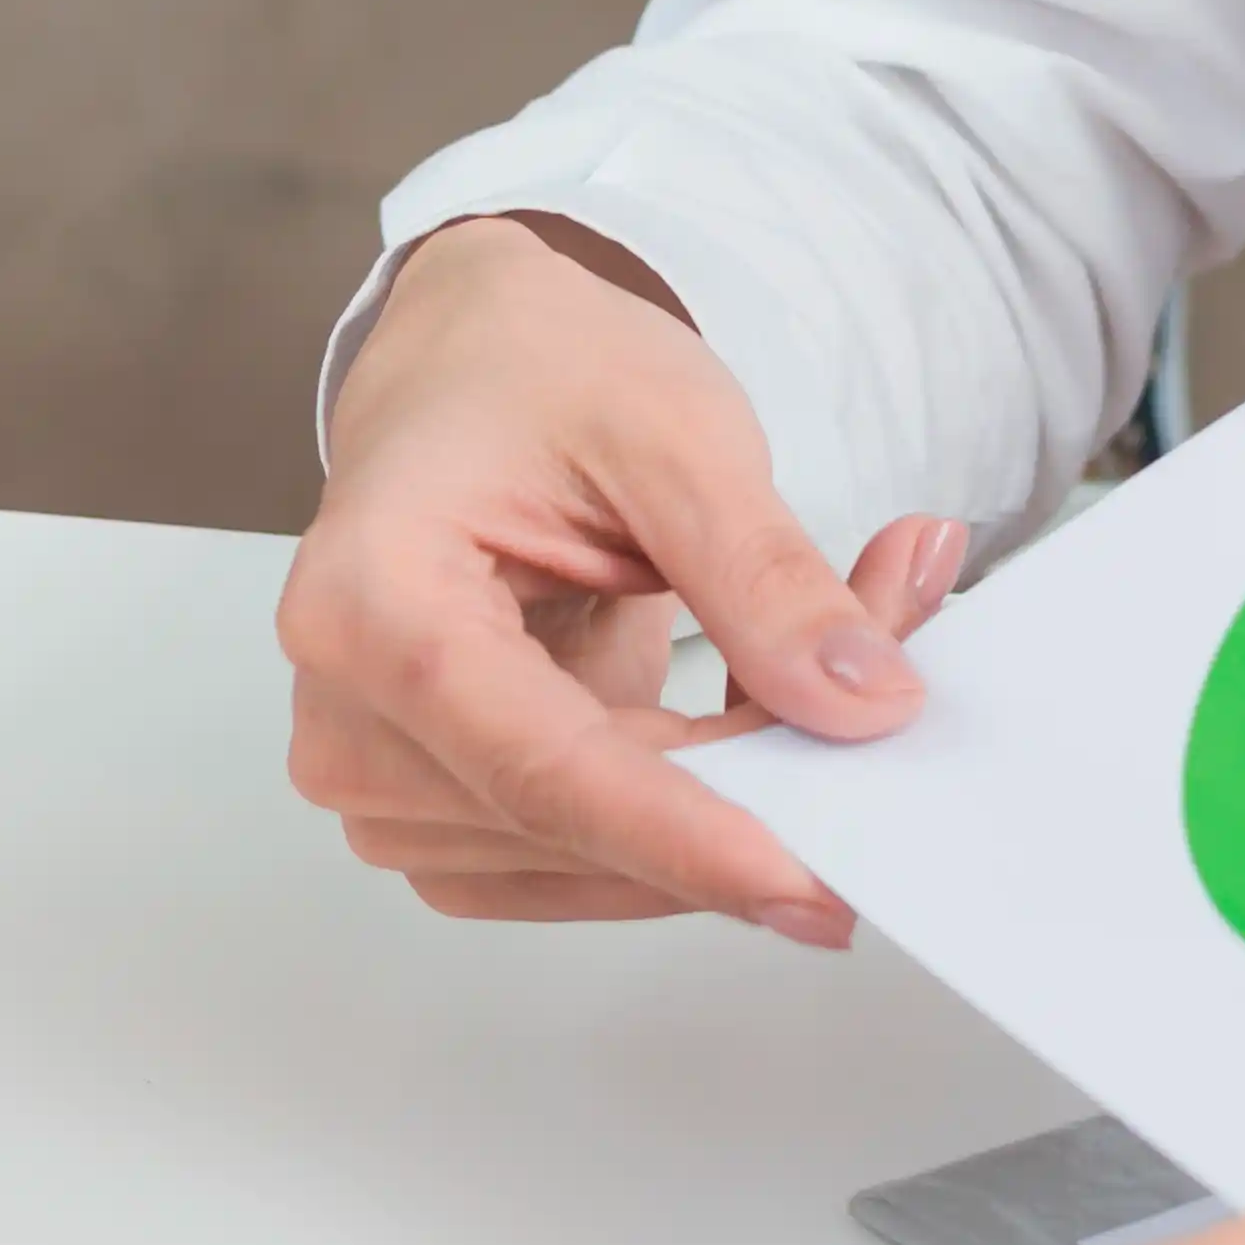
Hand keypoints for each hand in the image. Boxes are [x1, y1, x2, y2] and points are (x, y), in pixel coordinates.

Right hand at [281, 213, 970, 932]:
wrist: (471, 362)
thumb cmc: (538, 369)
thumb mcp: (675, 433)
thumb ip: (766, 578)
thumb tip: (865, 708)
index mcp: (367, 601)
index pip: (539, 767)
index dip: (683, 837)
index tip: (812, 882)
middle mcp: (347, 714)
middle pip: (573, 823)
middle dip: (747, 786)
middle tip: (896, 694)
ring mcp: (384, 777)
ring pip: (591, 859)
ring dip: (726, 799)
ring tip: (826, 672)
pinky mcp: (443, 807)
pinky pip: (583, 860)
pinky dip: (686, 814)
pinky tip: (752, 724)